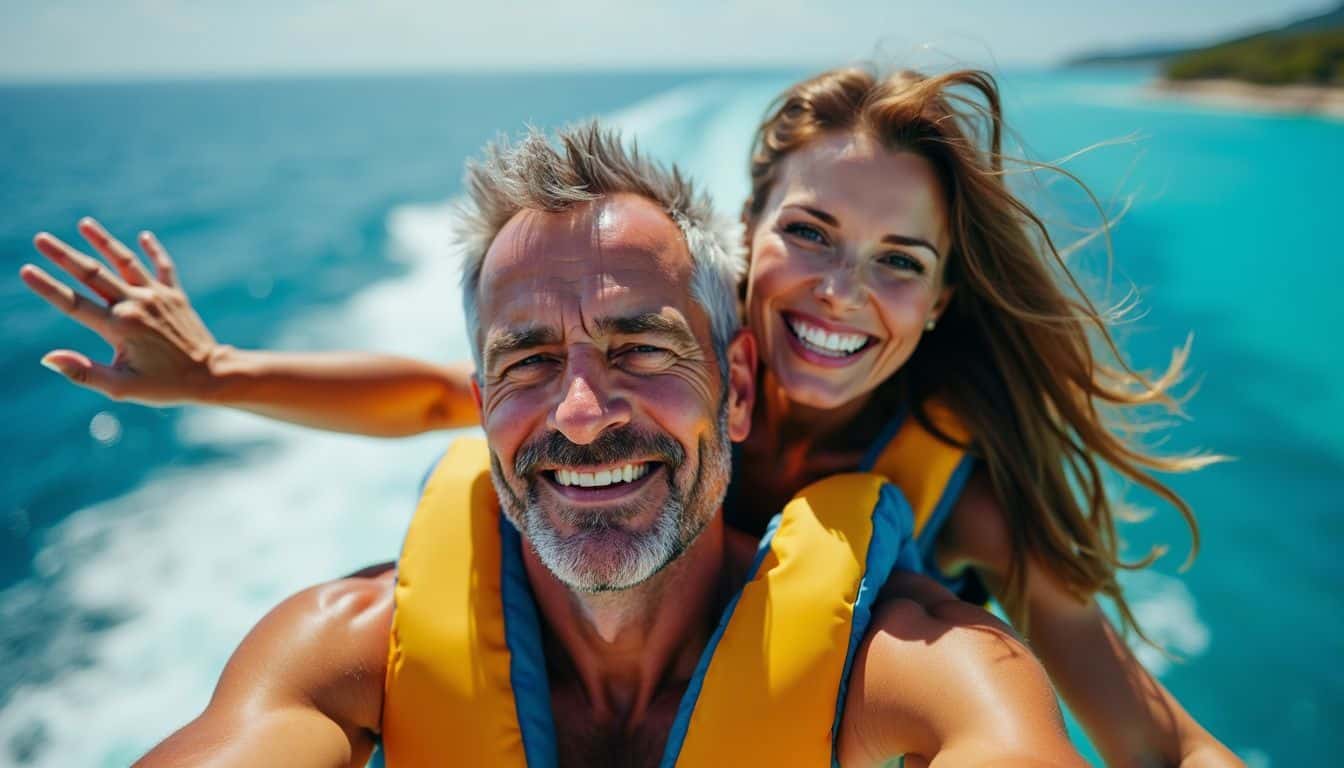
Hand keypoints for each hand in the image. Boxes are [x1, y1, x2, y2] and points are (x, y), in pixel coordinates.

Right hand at [20, 217, 222, 404]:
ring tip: (85, 223)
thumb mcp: (122, 388)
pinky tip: (144, 235)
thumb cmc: (165, 386)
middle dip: (65, 256)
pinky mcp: (175, 295)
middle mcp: (136, 304)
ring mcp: (157, 296)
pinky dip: (154, 250)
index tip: (27, 270)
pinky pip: (163, 267)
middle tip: (41, 238)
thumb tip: (48, 358)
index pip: (74, 304)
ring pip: (126, 262)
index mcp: (119, 327)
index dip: (48, 287)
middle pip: (93, 275)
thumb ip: (84, 372)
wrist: (212, 375)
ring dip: (104, 241)